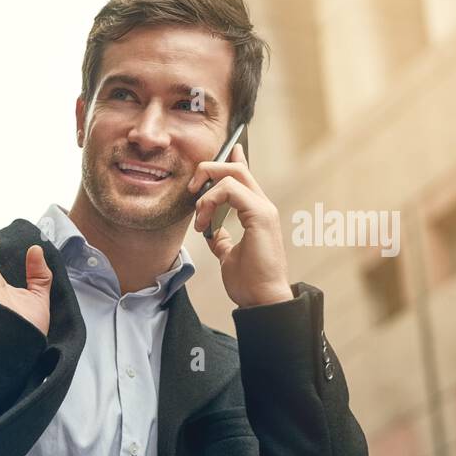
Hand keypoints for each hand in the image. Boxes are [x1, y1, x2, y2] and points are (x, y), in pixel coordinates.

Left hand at [188, 145, 293, 307]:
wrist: (261, 299)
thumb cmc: (249, 281)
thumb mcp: (228, 255)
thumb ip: (221, 238)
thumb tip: (211, 231)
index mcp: (256, 212)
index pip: (244, 176)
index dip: (230, 161)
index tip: (217, 156)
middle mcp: (262, 205)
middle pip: (235, 168)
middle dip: (208, 171)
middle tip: (191, 189)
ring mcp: (263, 209)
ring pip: (232, 175)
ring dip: (206, 193)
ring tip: (199, 218)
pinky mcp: (260, 215)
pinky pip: (231, 191)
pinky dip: (211, 202)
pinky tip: (205, 223)